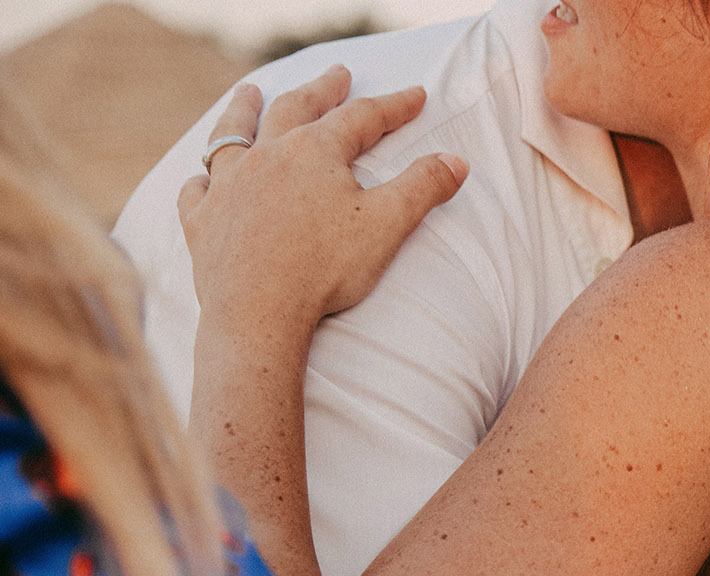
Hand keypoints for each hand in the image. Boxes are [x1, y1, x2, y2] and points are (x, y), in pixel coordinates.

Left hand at [179, 67, 467, 337]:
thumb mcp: (387, 226)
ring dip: (243, 109)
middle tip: (337, 74)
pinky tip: (205, 180)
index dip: (392, 107)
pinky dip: (203, 180)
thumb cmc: (325, 269)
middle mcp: (266, 156)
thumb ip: (423, 188)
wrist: (259, 312)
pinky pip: (197, 190)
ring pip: (232, 134)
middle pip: (295, 109)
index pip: (361, 118)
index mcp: (314, 152)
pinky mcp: (202, 221)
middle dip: (322, 91)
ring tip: (250, 93)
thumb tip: (456, 160)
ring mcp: (228, 186)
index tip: (414, 96)